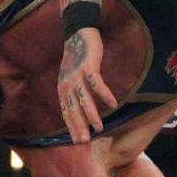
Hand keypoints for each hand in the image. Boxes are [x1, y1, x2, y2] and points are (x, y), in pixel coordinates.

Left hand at [56, 24, 119, 145]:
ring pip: (84, 100)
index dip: (71, 127)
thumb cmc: (76, 58)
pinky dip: (105, 94)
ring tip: (99, 128)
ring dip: (92, 115)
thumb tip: (80, 108)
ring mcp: (77, 76)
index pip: (66, 112)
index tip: (77, 141)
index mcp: (63, 89)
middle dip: (79, 127)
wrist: (77, 34)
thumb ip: (74, 92)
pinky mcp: (88, 67)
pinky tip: (112, 104)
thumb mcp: (70, 77)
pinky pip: (97, 84)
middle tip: (84, 142)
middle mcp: (68, 85)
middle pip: (73, 109)